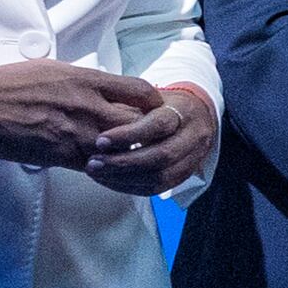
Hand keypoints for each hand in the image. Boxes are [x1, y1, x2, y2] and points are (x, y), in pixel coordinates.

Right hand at [0, 60, 161, 171]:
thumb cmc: (7, 85)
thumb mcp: (51, 69)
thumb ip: (82, 80)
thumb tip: (100, 86)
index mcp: (86, 79)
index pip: (140, 91)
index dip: (154, 104)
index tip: (154, 111)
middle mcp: (88, 105)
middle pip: (140, 122)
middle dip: (149, 132)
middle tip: (149, 139)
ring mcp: (77, 132)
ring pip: (124, 149)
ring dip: (131, 155)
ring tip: (131, 158)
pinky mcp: (62, 155)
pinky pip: (99, 169)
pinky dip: (109, 171)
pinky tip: (107, 171)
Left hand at [80, 79, 215, 197]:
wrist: (193, 117)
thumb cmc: (163, 106)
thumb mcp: (148, 98)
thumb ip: (129, 108)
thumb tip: (96, 121)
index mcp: (184, 112)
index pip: (159, 124)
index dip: (129, 135)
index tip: (101, 141)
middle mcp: (193, 136)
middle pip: (162, 155)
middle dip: (124, 162)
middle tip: (94, 162)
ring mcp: (193, 158)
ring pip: (161, 176)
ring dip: (124, 178)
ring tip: (97, 172)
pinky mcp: (185, 175)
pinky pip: (158, 188)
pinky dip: (131, 187)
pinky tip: (110, 180)